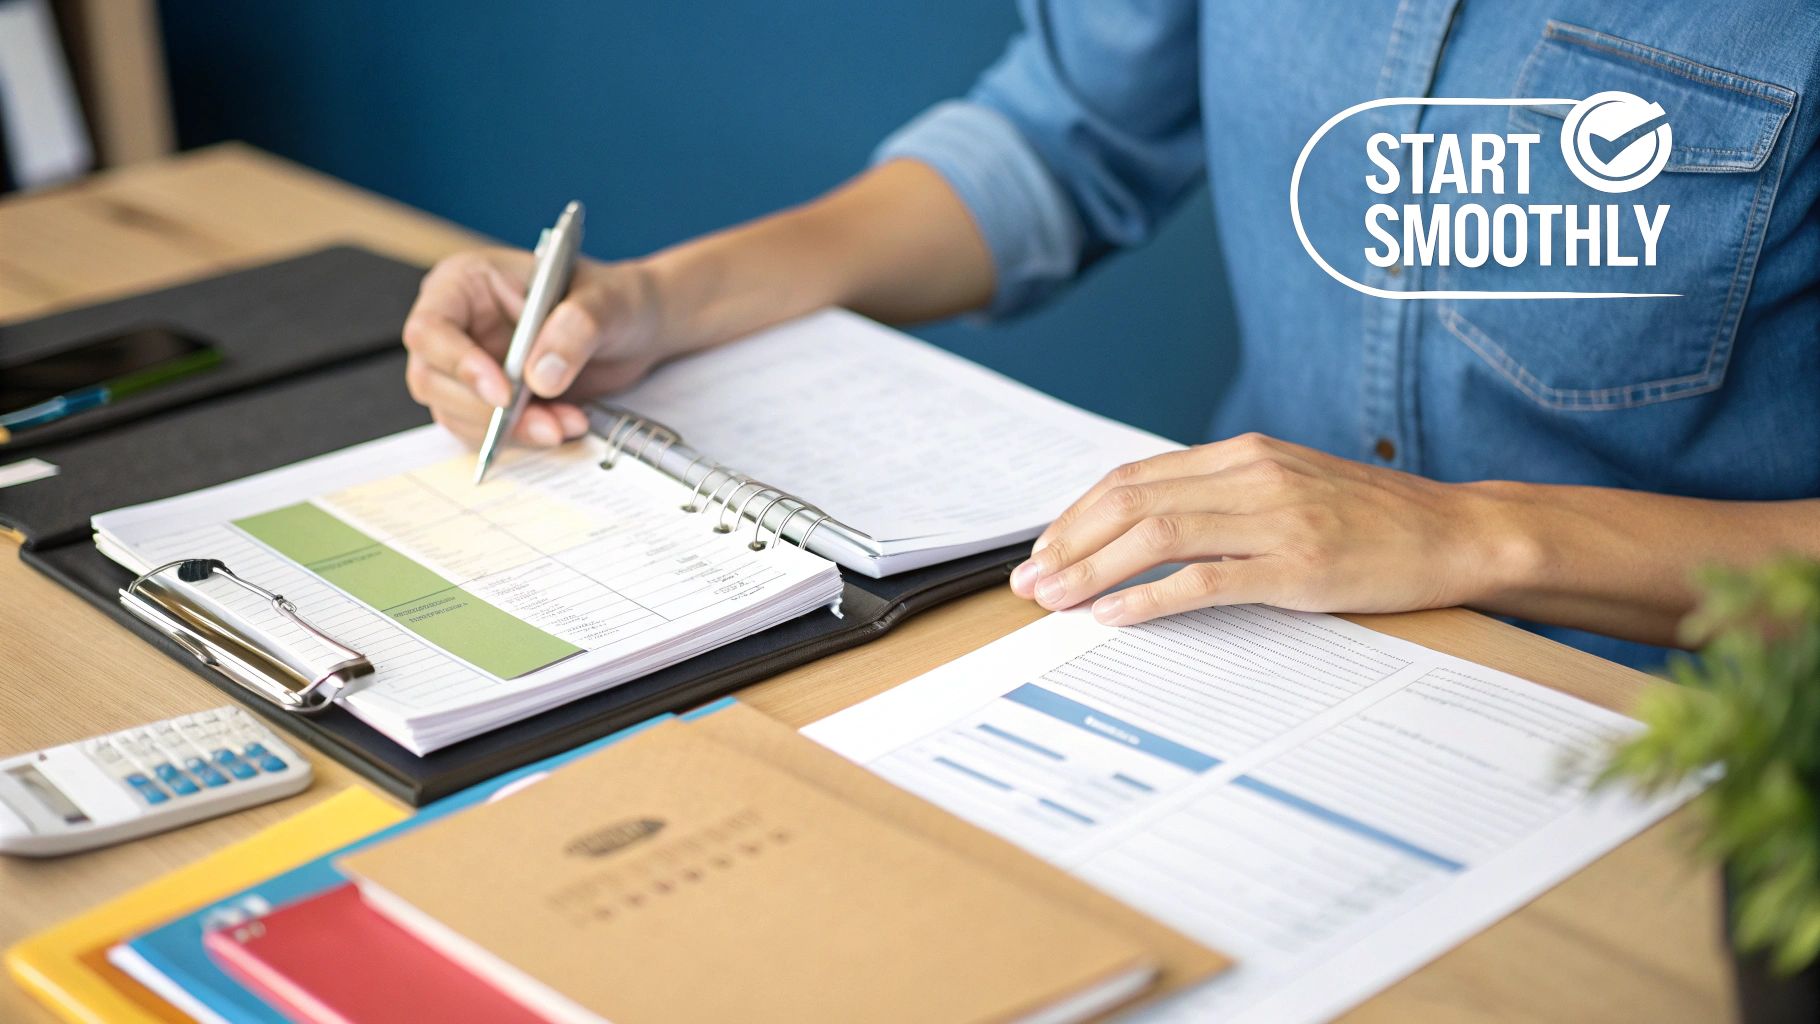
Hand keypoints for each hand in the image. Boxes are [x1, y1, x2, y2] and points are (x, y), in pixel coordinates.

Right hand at [402, 248, 666, 445]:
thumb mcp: (605, 302)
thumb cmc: (614, 299)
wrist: (633, 330)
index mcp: (466, 283)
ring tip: (566, 424)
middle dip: (486, 411)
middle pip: (432, 379)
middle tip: (546, 424)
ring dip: (508, 431)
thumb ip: (576, 328)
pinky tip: (564, 425)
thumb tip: (539, 377)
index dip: (457, 363)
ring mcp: (467, 365)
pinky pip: (484, 430)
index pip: (431, 327)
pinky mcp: (486, 399)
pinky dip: (522, 437)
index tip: (504, 393)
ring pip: (456, 413)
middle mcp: (456, 325)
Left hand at [1008, 433, 1523, 624]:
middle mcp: (1253, 476)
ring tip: (1054, 601)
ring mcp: (1276, 518)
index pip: (1134, 476)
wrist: (1458, 534)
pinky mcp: (1298, 566)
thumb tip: (1148, 526)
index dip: (1076, 514)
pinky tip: (1113, 617)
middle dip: (1067, 542)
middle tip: (1028, 583)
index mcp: (1245, 454)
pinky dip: (1148, 598)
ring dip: (1092, 569)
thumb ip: (1226, 497)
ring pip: (1156, 535)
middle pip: (1130, 499)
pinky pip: (1205, 581)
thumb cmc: (1374, 520)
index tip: (1042, 550)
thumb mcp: (1291, 488)